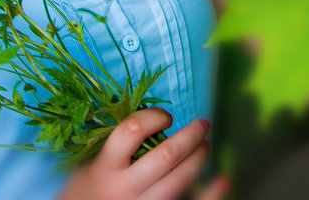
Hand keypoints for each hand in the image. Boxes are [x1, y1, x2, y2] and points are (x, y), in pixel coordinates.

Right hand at [59, 109, 229, 199]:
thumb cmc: (83, 191)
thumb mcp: (89, 165)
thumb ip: (113, 146)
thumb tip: (148, 119)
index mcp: (104, 167)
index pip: (131, 131)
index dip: (153, 117)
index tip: (165, 116)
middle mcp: (124, 187)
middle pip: (165, 156)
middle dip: (189, 136)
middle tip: (202, 124)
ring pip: (179, 181)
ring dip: (198, 159)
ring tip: (206, 145)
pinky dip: (211, 194)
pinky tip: (224, 179)